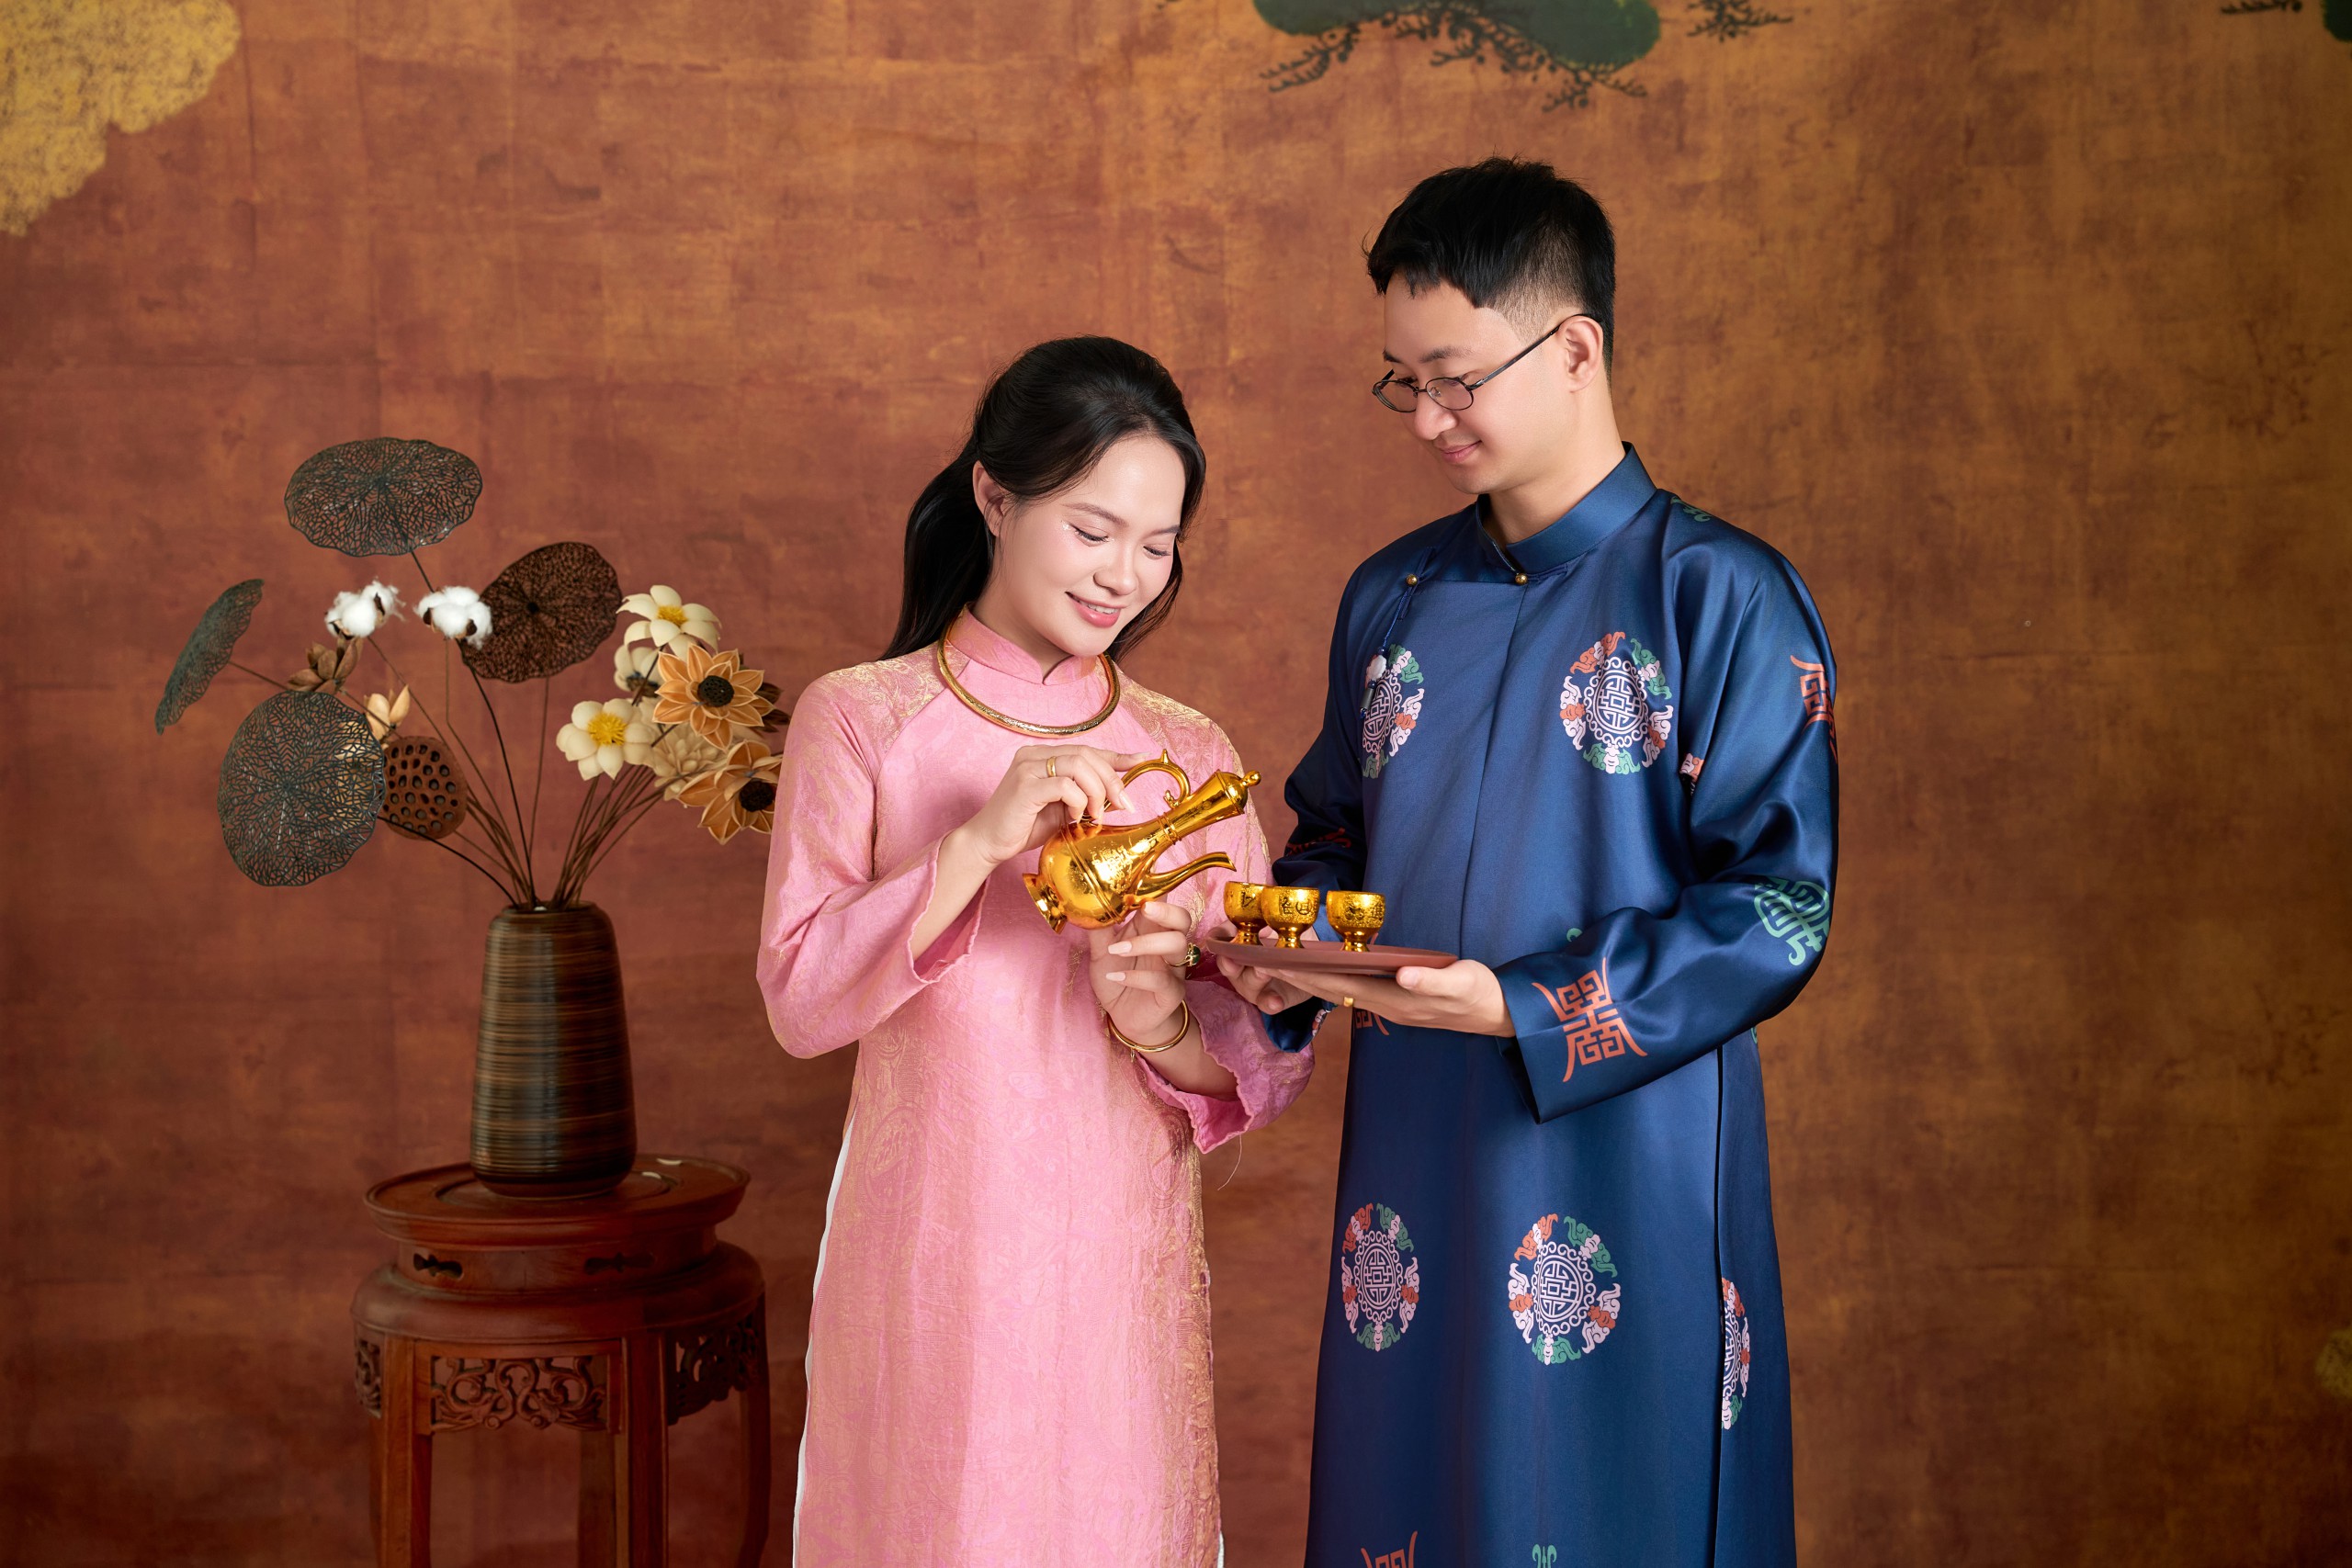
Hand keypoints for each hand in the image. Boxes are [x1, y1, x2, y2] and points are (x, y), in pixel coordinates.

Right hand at [951, 745, 1152, 869]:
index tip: (1141, 759)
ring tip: (1095, 815)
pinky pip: (1065, 785)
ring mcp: (1027, 767)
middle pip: (1087, 755)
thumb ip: (1084, 797)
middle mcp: (1033, 755)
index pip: (1087, 749)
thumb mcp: (1062, 809)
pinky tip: (1073, 818)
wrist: (988, 843)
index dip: (1116, 755)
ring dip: (1097, 792)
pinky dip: (1078, 801)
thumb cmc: (1023, 827)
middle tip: (1123, 805)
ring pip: (1079, 765)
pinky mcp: (1024, 786)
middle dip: (1112, 780)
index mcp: (1042, 756)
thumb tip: (1118, 796)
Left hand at [1090, 899, 1192, 1045]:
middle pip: (1183, 917)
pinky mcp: (1172, 992)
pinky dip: (1137, 977)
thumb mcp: (1100, 952)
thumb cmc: (1117, 976)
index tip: (1138, 878)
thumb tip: (1087, 902)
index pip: (1163, 901)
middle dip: (1167, 910)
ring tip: (1116, 951)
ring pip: (1178, 944)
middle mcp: (1167, 944)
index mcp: (1151, 928)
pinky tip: (1117, 977)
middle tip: (1145, 909)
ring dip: (1146, 943)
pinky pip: (1163, 980)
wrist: (1124, 1017)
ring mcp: (1172, 969)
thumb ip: (1098, 929)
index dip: (1157, 887)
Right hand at [1214, 929, 1320, 1016]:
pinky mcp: (1269, 998)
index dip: (1216, 938)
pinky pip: (1265, 1003)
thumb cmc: (1292, 935)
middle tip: (1232, 960)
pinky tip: (1276, 1001)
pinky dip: (1270, 1003)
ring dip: (1253, 979)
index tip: (1215, 939)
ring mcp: (1254, 983)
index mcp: (1241, 939)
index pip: (1221, 936)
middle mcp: (1241, 963)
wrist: (1312, 961)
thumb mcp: (1285, 923)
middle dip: (1228, 963)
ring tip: (1265, 973)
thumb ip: (1274, 920)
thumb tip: (1269, 914)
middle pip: (1227, 964)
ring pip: (1245, 985)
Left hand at [1236, 952, 1514, 1037]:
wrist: (1499, 1013)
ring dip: (1307, 978)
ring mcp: (1388, 1004)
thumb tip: (1402, 975)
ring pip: (1337, 989)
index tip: (1273, 961)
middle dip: (1292, 975)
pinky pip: (1351, 989)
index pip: (1337, 983)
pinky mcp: (1395, 1000)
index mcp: (1394, 998)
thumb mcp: (1461, 982)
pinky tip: (1318, 970)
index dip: (1304, 972)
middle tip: (1257, 961)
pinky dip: (1329, 979)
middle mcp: (1383, 1004)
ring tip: (1277, 964)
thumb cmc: (1480, 993)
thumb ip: (1431, 980)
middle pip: (1328, 988)